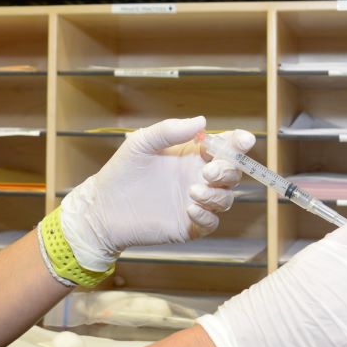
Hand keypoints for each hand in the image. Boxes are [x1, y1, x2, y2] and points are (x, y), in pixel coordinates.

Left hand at [58, 116, 252, 270]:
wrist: (104, 208)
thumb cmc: (122, 171)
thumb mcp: (142, 142)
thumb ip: (170, 130)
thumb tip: (202, 121)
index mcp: (193, 154)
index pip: (225, 146)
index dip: (239, 142)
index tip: (243, 140)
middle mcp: (199, 177)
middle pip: (232, 173)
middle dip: (227, 170)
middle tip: (207, 171)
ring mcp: (196, 201)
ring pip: (226, 198)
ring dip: (216, 194)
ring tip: (192, 192)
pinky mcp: (190, 225)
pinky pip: (212, 222)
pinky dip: (207, 215)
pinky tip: (190, 209)